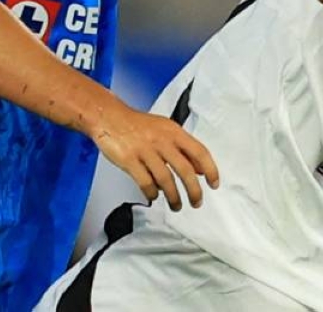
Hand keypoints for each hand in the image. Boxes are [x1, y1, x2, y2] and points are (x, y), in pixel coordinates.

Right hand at [89, 101, 219, 210]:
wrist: (109, 117)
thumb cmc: (137, 124)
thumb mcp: (165, 129)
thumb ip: (183, 147)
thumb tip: (200, 169)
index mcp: (174, 132)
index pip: (199, 152)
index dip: (210, 169)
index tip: (213, 184)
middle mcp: (162, 140)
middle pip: (185, 170)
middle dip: (194, 191)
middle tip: (197, 202)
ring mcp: (145, 150)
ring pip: (166, 180)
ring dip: (174, 197)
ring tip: (176, 205)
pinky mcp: (129, 160)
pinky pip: (145, 182)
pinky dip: (152, 193)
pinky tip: (153, 196)